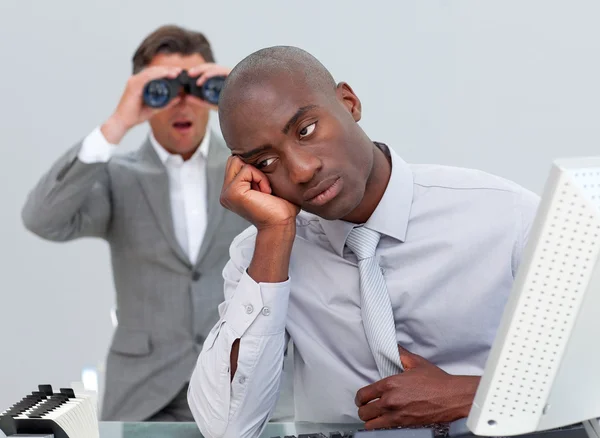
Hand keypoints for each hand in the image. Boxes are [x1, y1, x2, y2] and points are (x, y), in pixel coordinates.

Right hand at [101, 66, 182, 143]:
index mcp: (140, 84)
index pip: (154, 73)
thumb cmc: (135, 115)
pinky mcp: (133, 85)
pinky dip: (157, 74)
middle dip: (167, 69)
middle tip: (179, 71)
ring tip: (175, 72)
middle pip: (154, 70)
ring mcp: (134, 81)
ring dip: (164, 70)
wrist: (123, 122)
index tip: (178, 73)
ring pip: (151, 71)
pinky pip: (146, 77)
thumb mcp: (155, 108)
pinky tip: (166, 74)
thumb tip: (178, 98)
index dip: (166, 71)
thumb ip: (166, 103)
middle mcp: (136, 80)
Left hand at [188, 63, 231, 110]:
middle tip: (189, 73)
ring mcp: (231, 73)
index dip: (199, 71)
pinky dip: (210, 74)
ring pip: (214, 67)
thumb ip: (200, 101)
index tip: (189, 75)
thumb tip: (186, 97)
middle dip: (198, 69)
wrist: (243, 111)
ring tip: (193, 76)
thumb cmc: (230, 108)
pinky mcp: (233, 74)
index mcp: (222, 79)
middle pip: (211, 67)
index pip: (210, 71)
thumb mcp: (212, 104)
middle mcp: (227, 74)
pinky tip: (203, 79)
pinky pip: (220, 71)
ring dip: (202, 70)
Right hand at [220, 156, 299, 229]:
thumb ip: (258, 171)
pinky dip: (260, 178)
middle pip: (234, 159)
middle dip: (252, 168)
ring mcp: (226, 193)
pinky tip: (265, 193)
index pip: (236, 163)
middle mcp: (225, 192)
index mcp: (231, 191)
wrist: (281, 224)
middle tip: (264, 188)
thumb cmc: (280, 208)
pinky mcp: (232, 192)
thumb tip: (264, 154)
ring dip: (256, 173)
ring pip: (238, 161)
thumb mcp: (266, 185)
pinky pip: (246, 169)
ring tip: (264, 191)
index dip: (254, 168)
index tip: (265, 189)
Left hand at [355, 346, 479, 428]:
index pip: (363, 394)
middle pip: (364, 411)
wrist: (452, 397)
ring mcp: (397, 415)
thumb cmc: (436, 381)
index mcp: (390, 384)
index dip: (360, 397)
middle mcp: (390, 401)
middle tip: (367, 407)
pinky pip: (383, 429)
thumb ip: (400, 354)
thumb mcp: (416, 363)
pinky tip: (384, 422)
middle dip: (363, 409)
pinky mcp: (404, 425)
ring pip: (370, 423)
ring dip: (370, 420)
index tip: (362, 398)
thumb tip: (392, 347)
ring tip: (373, 417)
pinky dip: (380, 426)